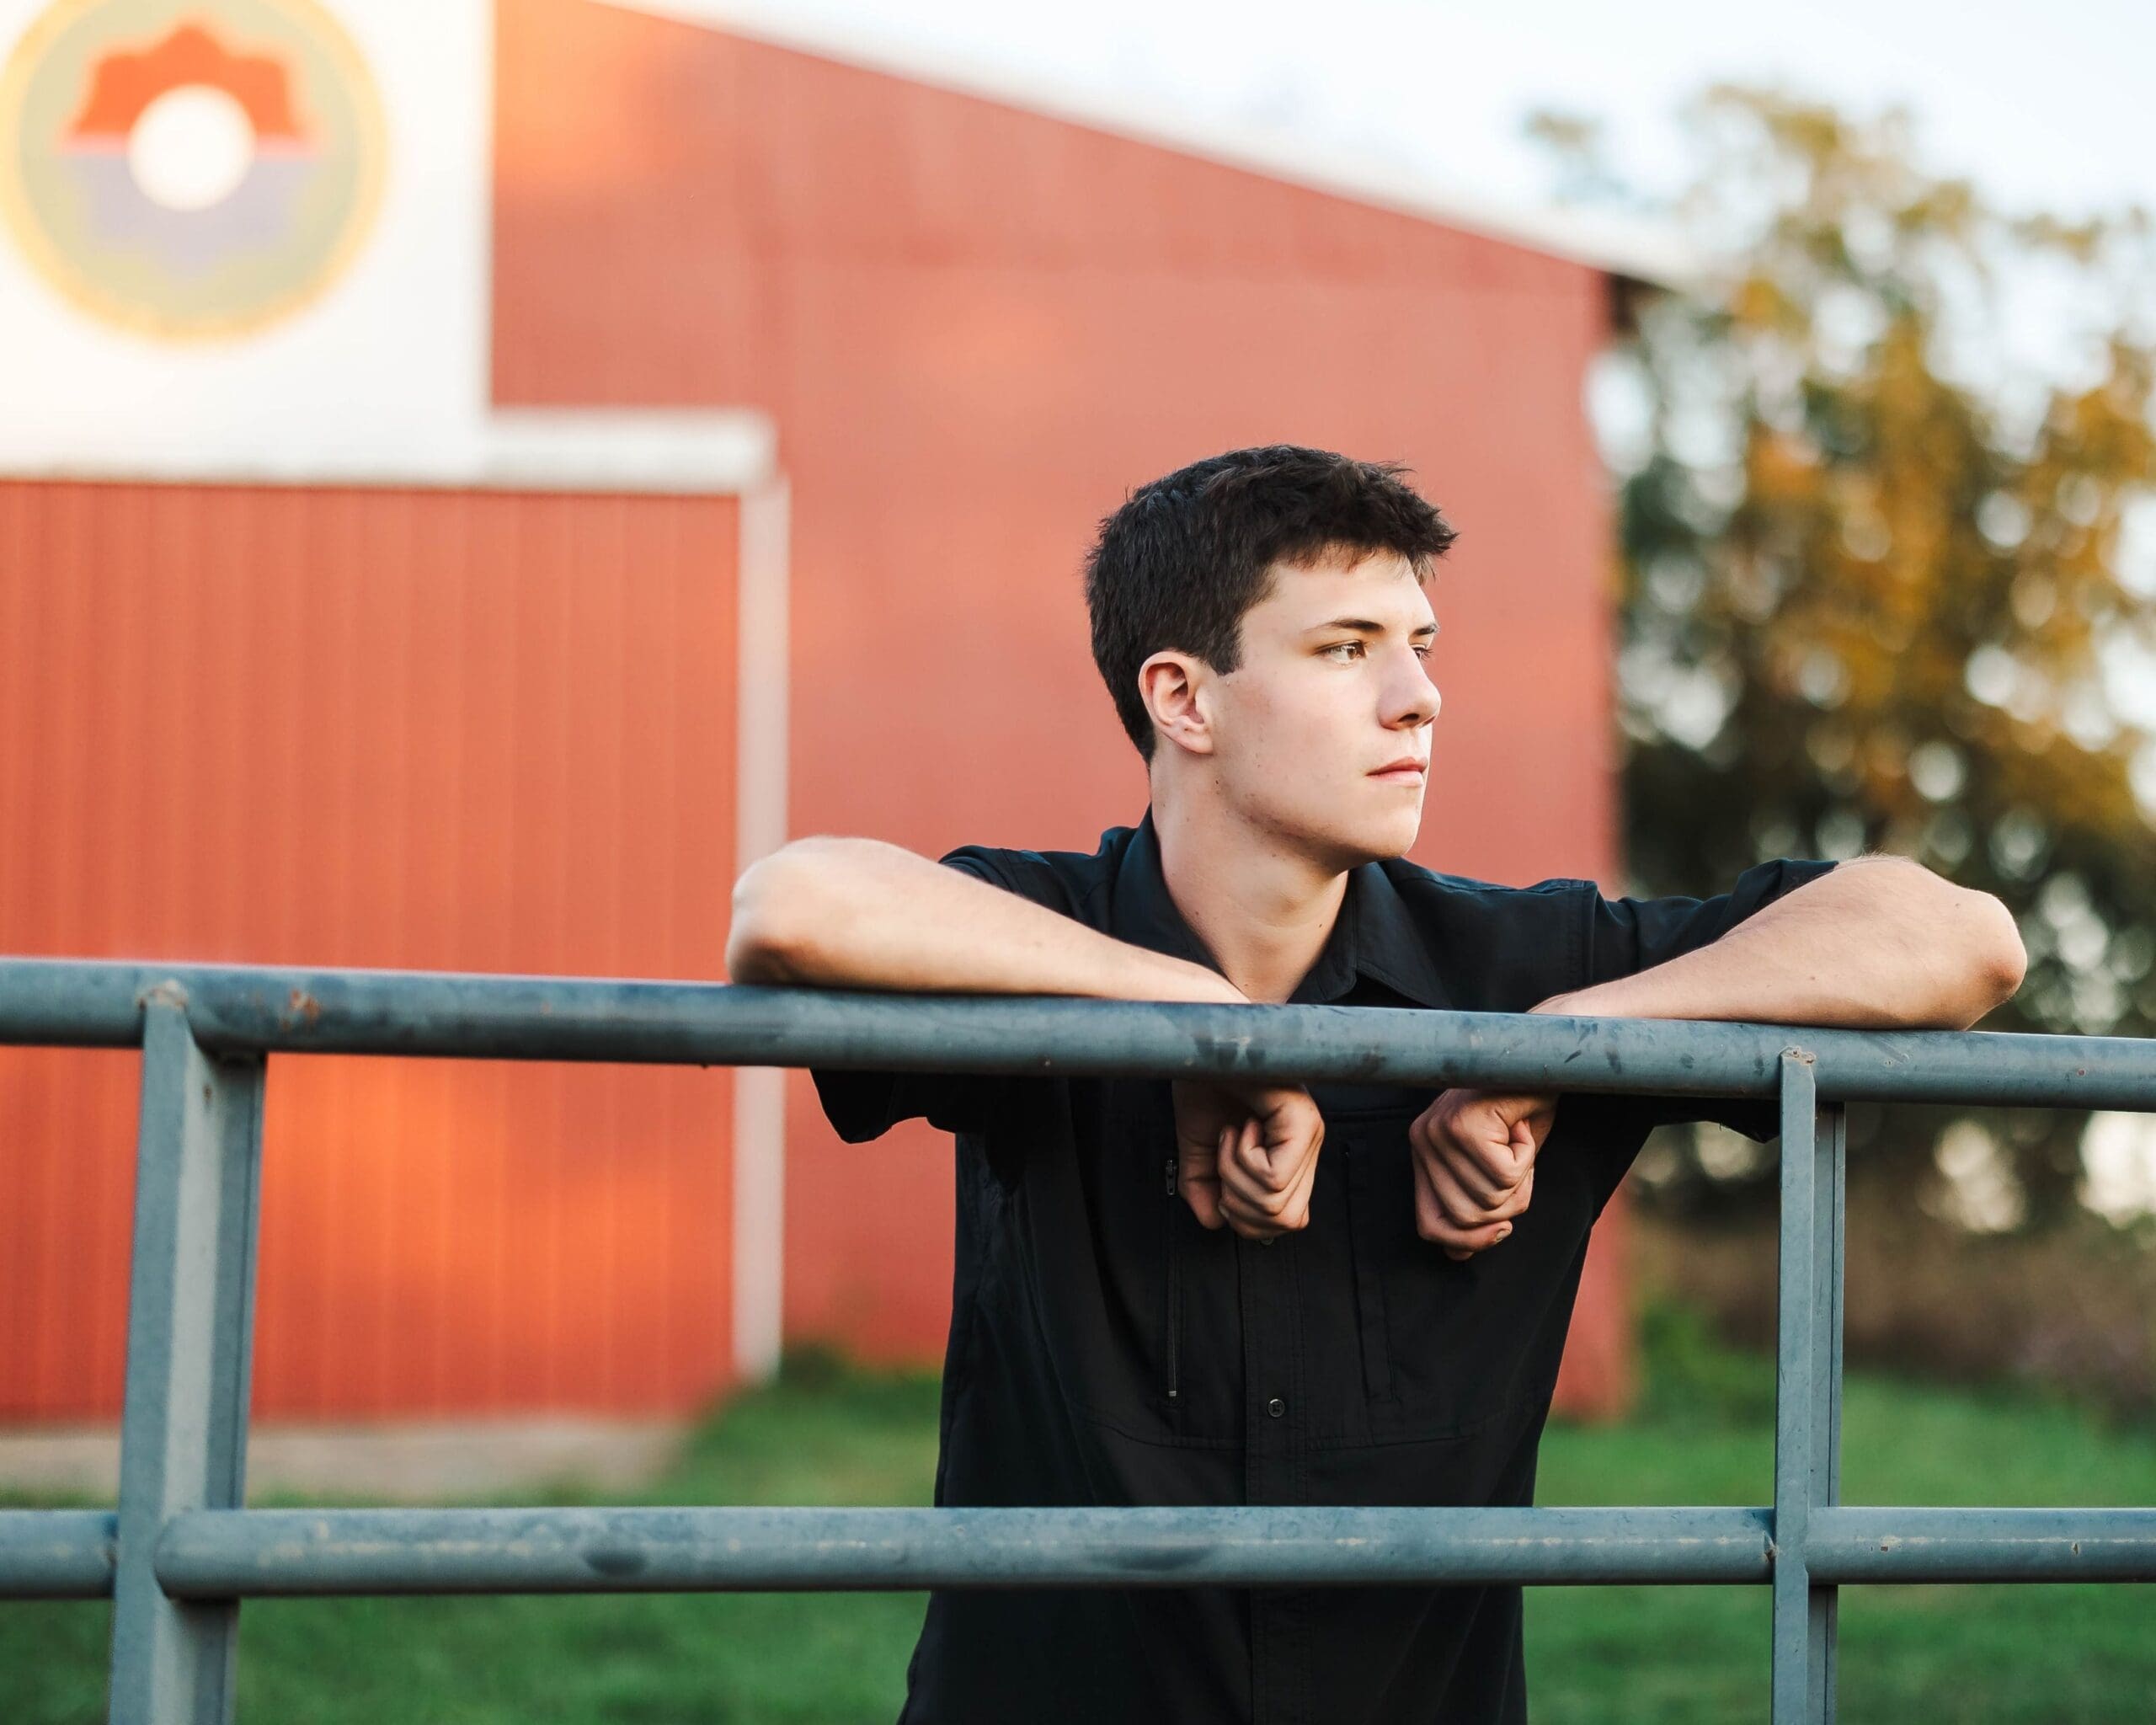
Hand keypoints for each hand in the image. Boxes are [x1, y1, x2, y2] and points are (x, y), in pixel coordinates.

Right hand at [1171, 1079, 1324, 1242]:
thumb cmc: (1205, 1082)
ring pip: (1277, 1203)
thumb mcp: (1200, 1146)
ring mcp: (1309, 1132)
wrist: (1199, 1042)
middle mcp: (1308, 1144)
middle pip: (1284, 1221)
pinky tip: (1239, 1127)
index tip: (1222, 1177)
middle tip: (1224, 1159)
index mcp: (1292, 1152)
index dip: (1246, 1217)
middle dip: (1238, 1204)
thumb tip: (1213, 1222)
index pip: (1287, 1221)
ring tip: (1231, 1136)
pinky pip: (1272, 1177)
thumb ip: (1205, 1186)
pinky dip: (1240, 1158)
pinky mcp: (1302, 1120)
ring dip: (1235, 1176)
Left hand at [1407, 1088, 1557, 1260]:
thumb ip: (1475, 1207)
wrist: (1540, 1059)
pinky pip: (1505, 1174)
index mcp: (1423, 1152)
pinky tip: (1521, 1127)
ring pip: (1489, 1198)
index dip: (1468, 1241)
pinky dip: (1528, 1157)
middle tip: (1518, 1161)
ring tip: (1518, 1139)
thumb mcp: (1498, 1168)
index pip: (1429, 1226)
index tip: (1501, 1228)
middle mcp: (1422, 1141)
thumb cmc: (1521, 1112)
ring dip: (1522, 1177)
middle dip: (1508, 1203)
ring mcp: (1438, 1131)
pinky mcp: (1463, 1124)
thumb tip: (1458, 1257)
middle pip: (1466, 1218)